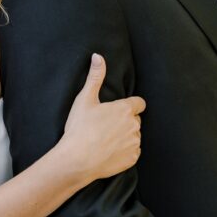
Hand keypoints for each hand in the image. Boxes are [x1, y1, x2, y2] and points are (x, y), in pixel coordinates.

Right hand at [54, 53, 142, 188]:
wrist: (78, 160)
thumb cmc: (80, 128)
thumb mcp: (85, 99)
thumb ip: (95, 77)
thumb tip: (98, 56)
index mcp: (125, 110)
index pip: (139, 103)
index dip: (131, 105)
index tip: (119, 110)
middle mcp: (134, 126)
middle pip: (135, 120)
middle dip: (125, 121)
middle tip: (107, 126)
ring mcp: (135, 143)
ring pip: (134, 136)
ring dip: (125, 137)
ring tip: (106, 140)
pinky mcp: (133, 159)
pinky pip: (133, 152)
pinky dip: (125, 152)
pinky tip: (109, 152)